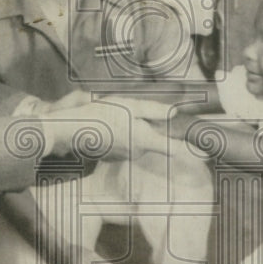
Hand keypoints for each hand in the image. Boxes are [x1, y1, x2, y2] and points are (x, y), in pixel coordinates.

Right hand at [42, 99, 172, 160]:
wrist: (74, 130)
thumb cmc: (102, 114)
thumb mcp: (130, 105)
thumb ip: (154, 110)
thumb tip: (174, 112)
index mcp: (145, 140)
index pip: (172, 148)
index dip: (181, 143)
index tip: (188, 142)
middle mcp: (138, 152)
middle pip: (153, 141)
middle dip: (149, 128)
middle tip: (134, 113)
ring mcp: (125, 156)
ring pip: (139, 142)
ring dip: (134, 131)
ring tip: (118, 118)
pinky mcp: (114, 157)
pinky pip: (125, 146)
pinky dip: (122, 137)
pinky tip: (109, 127)